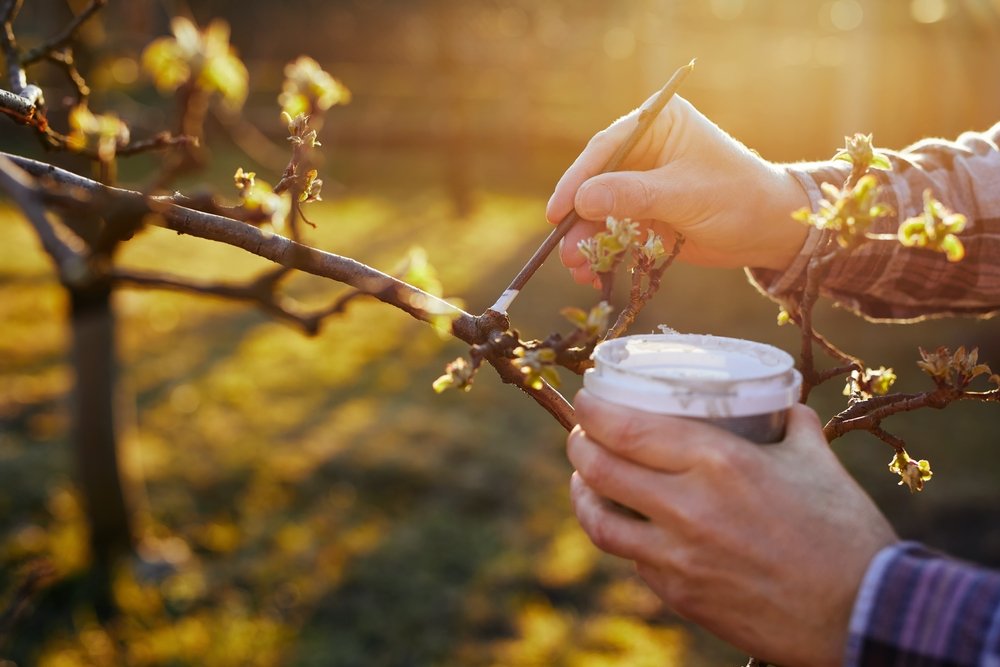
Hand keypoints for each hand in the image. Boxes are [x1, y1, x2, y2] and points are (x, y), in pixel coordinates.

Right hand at [546, 96, 810, 285]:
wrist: (768, 230)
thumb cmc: (738, 197)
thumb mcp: (685, 195)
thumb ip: (634, 195)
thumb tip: (583, 199)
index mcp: (656, 124)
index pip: (605, 148)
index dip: (578, 179)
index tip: (558, 211)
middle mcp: (643, 148)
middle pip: (595, 181)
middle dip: (578, 219)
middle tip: (566, 250)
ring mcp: (640, 182)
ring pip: (598, 211)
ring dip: (586, 241)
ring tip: (579, 269)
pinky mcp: (640, 213)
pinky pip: (610, 231)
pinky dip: (601, 252)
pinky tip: (594, 273)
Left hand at [566, 390, 897, 665]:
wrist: (864, 616)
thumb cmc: (845, 533)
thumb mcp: (818, 461)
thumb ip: (793, 425)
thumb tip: (784, 405)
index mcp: (719, 463)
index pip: (625, 428)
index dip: (592, 411)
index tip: (586, 401)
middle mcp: (688, 508)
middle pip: (598, 471)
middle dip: (578, 447)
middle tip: (582, 436)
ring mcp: (678, 558)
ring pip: (599, 522)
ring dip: (582, 495)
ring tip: (586, 481)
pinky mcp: (681, 596)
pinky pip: (633, 560)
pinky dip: (625, 537)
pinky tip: (632, 525)